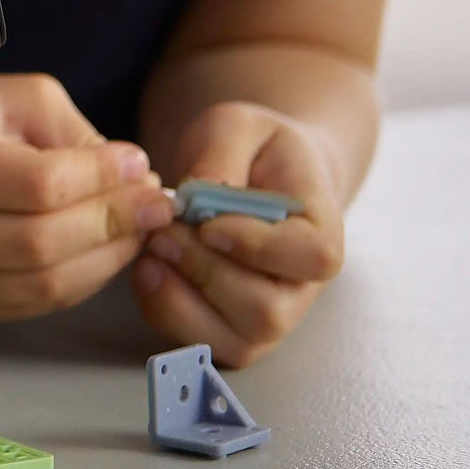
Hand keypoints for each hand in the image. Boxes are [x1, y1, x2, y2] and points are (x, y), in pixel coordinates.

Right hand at [0, 73, 172, 319]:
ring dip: (105, 258)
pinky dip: (82, 281)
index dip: (98, 179)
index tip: (137, 162)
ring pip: (38, 282)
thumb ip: (76, 136)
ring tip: (136, 226)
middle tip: (154, 202)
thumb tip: (133, 179)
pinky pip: (33, 303)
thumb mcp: (22, 101)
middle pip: (38, 242)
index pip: (37, 184)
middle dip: (111, 222)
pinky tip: (105, 250)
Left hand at [133, 101, 344, 365]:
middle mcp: (303, 286)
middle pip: (267, 311)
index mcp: (321, 231)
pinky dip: (163, 309)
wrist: (254, 177)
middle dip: (204, 271)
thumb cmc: (252, 150)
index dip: (258, 246)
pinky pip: (199, 343)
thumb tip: (200, 189)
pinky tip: (148, 268)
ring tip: (154, 249)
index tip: (209, 222)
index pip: (312, 257)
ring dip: (181, 297)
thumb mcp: (239, 126)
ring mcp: (270, 317)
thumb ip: (223, 151)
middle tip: (164, 230)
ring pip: (235, 339)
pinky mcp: (230, 330)